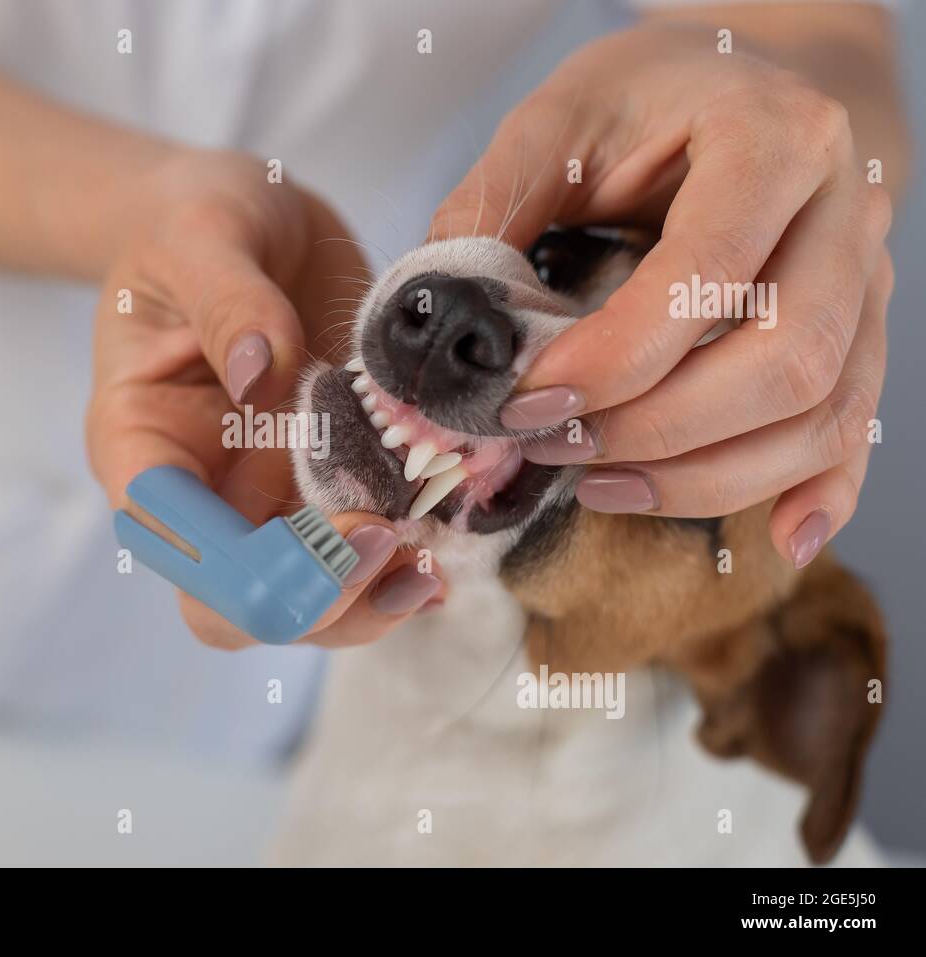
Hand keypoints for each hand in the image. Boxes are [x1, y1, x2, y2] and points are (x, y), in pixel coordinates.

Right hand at [86, 150, 444, 648]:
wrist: (243, 223)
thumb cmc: (193, 222)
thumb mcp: (199, 233)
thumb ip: (226, 298)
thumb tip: (261, 373)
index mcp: (143, 441)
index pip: (172, 538)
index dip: (248, 562)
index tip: (340, 522)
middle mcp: (201, 491)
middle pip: (235, 604)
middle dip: (315, 601)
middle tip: (391, 544)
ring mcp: (264, 497)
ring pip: (302, 603)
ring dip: (366, 603)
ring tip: (430, 569)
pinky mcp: (326, 484)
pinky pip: (355, 556)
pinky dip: (399, 569)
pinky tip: (447, 548)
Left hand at [436, 19, 894, 567]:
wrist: (749, 83)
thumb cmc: (648, 97)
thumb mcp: (555, 117)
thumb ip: (492, 205)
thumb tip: (433, 320)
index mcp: (773, 138)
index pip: (707, 275)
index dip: (614, 360)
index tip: (527, 405)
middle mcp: (842, 212)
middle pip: (786, 360)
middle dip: (657, 430)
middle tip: (555, 448)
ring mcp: (866, 280)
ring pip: (820, 412)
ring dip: (707, 476)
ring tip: (600, 487)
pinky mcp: (862, 334)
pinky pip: (855, 428)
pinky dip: (817, 493)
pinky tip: (774, 540)